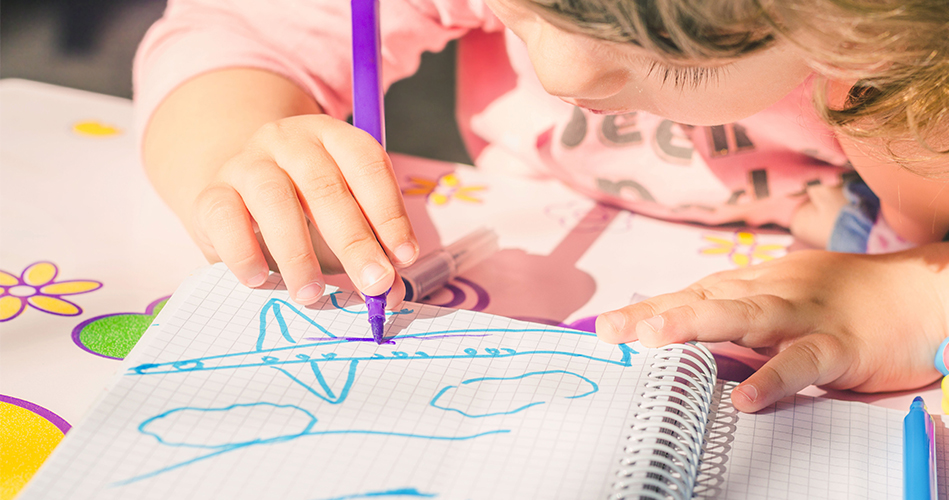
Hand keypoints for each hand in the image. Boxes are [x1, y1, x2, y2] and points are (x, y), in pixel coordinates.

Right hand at [191, 114, 417, 304]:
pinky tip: (259, 279)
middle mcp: (290, 140)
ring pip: (274, 199)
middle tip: (374, 283)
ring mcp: (247, 163)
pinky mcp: (212, 193)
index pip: (367, 164)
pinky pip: (224, 217)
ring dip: (298, 253)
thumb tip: (391, 293)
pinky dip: (243, 252)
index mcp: (333, 137)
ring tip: (312, 294)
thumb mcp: (343, 221)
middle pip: (325, 186)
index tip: (404, 256)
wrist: (238, 192)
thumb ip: (370, 250)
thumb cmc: (303, 210)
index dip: (389, 211)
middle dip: (355, 241)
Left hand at [595, 245, 948, 411]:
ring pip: (747, 316)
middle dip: (657, 313)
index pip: (693, 294)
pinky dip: (773, 377)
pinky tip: (745, 397)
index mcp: (757, 283)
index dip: (649, 308)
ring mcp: (806, 316)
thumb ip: (738, 317)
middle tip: (613, 329)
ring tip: (657, 339)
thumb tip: (685, 340)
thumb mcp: (783, 301)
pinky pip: (803, 362)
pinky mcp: (840, 345)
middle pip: (707, 299)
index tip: (606, 325)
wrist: (919, 296)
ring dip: (699, 324)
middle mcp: (773, 291)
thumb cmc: (845, 301)